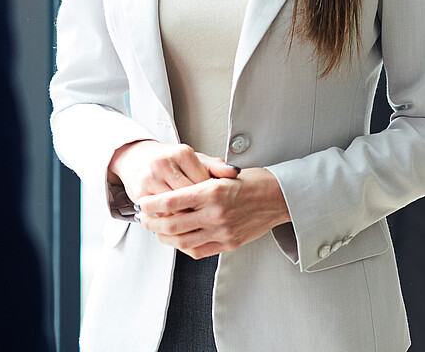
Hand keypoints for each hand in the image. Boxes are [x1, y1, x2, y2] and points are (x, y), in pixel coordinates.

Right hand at [107, 140, 239, 205]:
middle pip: (188, 196)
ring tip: (193, 219)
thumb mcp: (194, 159)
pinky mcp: (139, 193)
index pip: (202, 181)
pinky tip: (176, 218)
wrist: (136, 158)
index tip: (214, 202)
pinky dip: (169, 218)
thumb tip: (235, 172)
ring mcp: (150, 179)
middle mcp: (164, 164)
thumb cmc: (169, 160)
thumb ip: (216, 167)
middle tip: (206, 215)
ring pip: (174, 207)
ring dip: (184, 216)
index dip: (210, 196)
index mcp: (182, 153)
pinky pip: (159, 213)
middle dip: (198, 208)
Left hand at [137, 167, 290, 258]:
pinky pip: (198, 250)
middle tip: (144, 218)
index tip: (143, 203)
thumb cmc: (255, 182)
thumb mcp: (224, 175)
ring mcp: (222, 232)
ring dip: (164, 236)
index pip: (172, 201)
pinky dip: (183, 246)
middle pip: (172, 224)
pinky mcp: (228, 243)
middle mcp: (216, 214)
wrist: (280, 198)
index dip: (152, 204)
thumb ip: (199, 184)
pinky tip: (178, 239)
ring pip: (182, 241)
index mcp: (213, 192)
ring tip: (157, 229)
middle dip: (152, 222)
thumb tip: (174, 194)